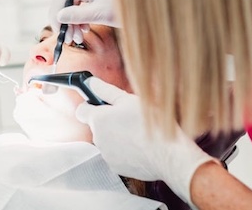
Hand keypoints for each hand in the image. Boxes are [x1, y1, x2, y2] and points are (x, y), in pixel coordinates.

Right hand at [48, 0, 119, 44]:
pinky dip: (77, 16)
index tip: (59, 31)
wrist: (141, 3)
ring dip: (71, 21)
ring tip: (77, 37)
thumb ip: (76, 15)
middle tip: (69, 38)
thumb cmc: (125, 7)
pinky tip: (82, 28)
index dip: (56, 15)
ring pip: (69, 2)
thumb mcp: (100, 15)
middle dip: (66, 21)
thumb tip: (59, 17)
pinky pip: (77, 1)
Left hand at [76, 77, 215, 205]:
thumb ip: (106, 90)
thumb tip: (91, 83)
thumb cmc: (151, 125)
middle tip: (130, 116)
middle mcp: (98, 139)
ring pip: (108, 140)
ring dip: (118, 135)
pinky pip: (117, 154)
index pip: (81, 110)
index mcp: (98, 120)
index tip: (101, 103)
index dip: (91, 104)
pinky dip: (125, 150)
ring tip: (138, 132)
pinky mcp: (118, 167)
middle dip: (109, 120)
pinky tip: (141, 146)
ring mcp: (107, 155)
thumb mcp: (129, 100)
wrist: (169, 156)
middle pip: (98, 126)